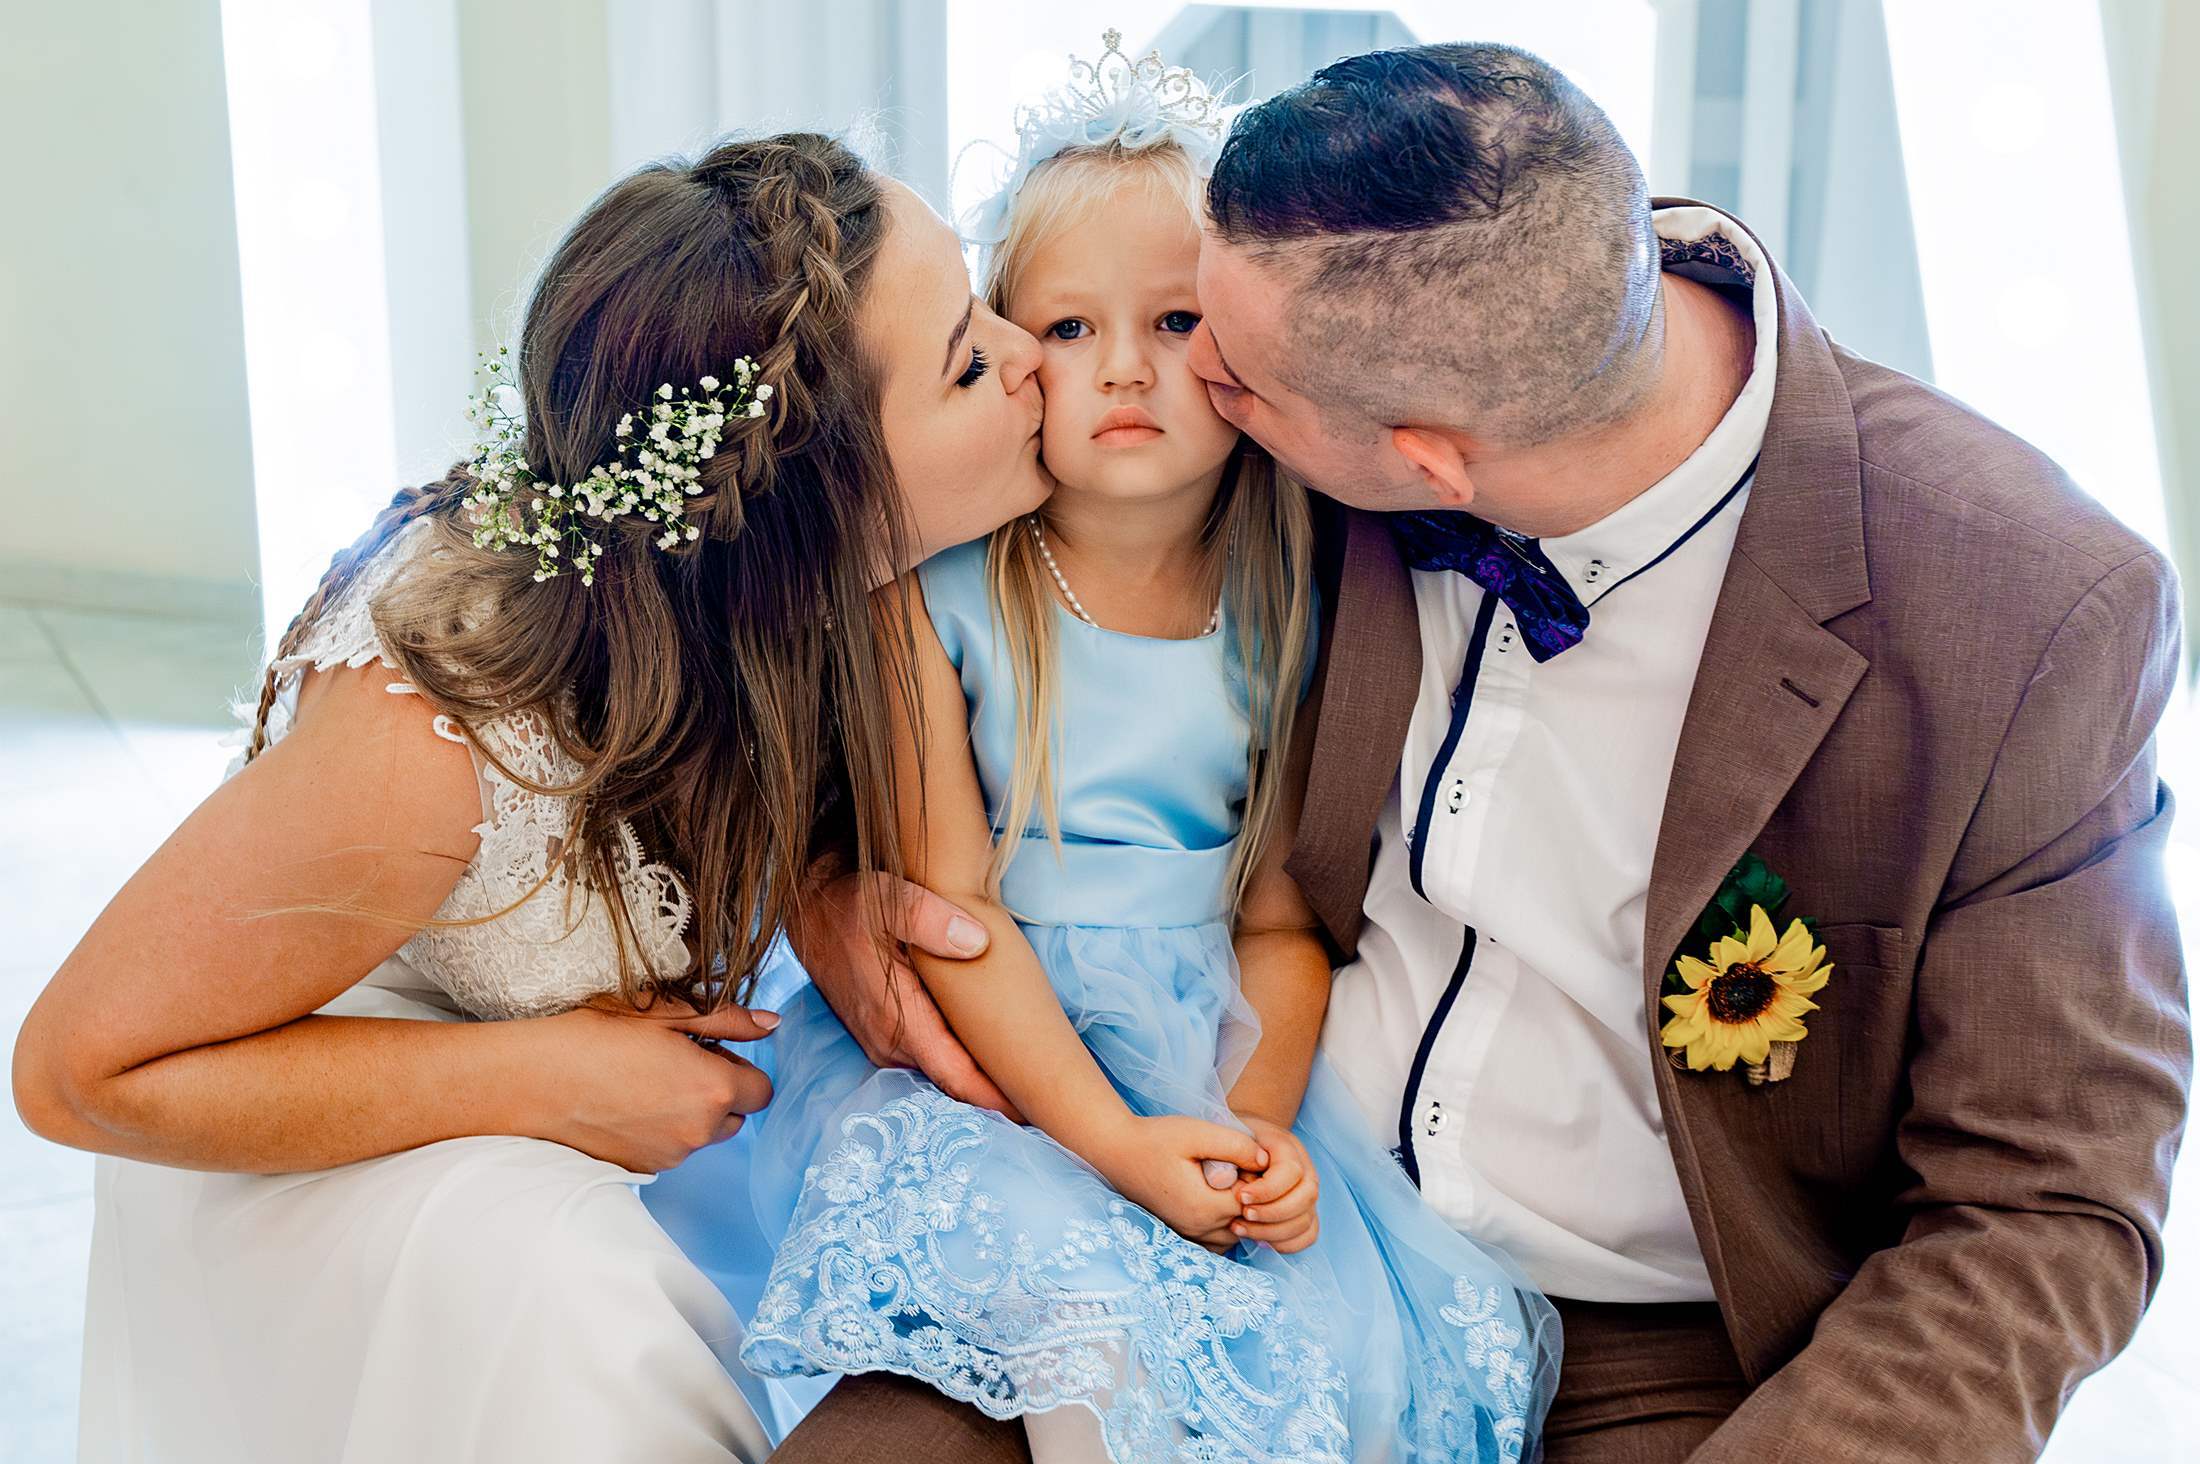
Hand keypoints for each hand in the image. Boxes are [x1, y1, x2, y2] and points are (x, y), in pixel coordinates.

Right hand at [520, 994, 778, 1173]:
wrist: (532, 1082)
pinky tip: (623, 1106)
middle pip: (735, 1116)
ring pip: (700, 1135)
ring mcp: (670, 1156)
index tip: (705, 1051)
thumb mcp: (666, 1011)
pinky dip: (657, 1131)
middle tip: (672, 1062)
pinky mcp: (640, 1170)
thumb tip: (772, 1024)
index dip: (738, 1066)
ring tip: (641, 1082)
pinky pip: (667, 1149)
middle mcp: (698, 1132)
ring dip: (687, 1113)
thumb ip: (728, 1020)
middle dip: (716, 1092)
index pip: (763, 1090)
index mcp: (712, 1090)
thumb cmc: (596, 1037)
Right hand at [791, 871, 1024, 1122]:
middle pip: (956, 1084)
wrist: (812, 907)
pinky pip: (931, 1058)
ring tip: (1030, 1080)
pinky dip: (961, 1062)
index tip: (1041, 1112)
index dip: (999, 1101)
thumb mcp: (890, 897)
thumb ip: (928, 918)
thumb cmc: (853, 902)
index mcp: (899, 1019)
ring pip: (943, 1072)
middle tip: (1051, 1100)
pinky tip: (991, 1052)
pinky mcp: (886, 1034)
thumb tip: (975, 943)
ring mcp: (886, 1042)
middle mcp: (891, 1042)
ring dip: (980, 1079)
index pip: (958, 1078)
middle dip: (999, 1095)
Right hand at [1093, 1115, 1267, 1252]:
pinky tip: (1214, 1197)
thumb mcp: (1197, 1132)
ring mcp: (1188, 1234)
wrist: (1116, 1151)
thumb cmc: (1155, 1139)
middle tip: (1233, 1165)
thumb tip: (1266, 1160)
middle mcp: (1198, 1229)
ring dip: (1236, 1209)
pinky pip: (1216, 1239)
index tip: (1241, 1155)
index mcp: (1205, 1208)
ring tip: (1223, 1179)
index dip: (1255, 1176)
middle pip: (1246, 1219)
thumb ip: (1235, 1145)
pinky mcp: (1180, 1232)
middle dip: (1248, 1194)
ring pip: (1234, 1233)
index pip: (1253, 1200)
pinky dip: (1223, 1223)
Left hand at [1230, 1114, 1319, 1253]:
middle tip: (1242, 1215)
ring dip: (1273, 1232)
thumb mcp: (1227, 1136)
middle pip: (1307, 1197)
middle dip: (1272, 1213)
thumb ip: (1229, 1153)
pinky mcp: (1304, 1211)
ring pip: (1306, 1219)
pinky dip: (1286, 1243)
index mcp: (1286, 1145)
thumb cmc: (1232, 1140)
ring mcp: (1306, 1191)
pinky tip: (1259, 1239)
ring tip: (1241, 1228)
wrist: (1241, 1142)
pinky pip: (1308, 1234)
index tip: (1240, 1196)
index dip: (1267, 1190)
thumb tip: (1226, 1179)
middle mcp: (1304, 1167)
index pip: (1291, 1171)